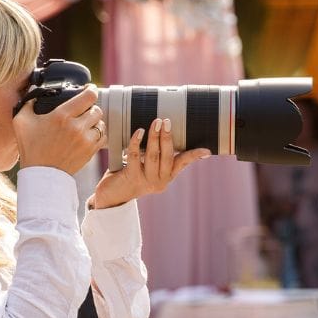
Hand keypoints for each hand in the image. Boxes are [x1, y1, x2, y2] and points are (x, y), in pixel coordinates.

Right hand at [13, 85, 104, 174]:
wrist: (41, 175)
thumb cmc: (30, 149)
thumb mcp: (21, 122)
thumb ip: (28, 104)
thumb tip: (34, 95)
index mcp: (62, 116)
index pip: (88, 96)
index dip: (90, 90)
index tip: (88, 90)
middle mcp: (77, 127)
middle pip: (97, 109)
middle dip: (90, 107)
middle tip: (83, 110)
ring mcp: (86, 140)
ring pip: (101, 123)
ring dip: (94, 121)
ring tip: (85, 124)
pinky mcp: (90, 152)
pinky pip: (102, 137)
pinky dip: (97, 134)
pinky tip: (88, 135)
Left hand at [89, 118, 208, 209]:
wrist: (110, 196)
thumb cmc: (128, 175)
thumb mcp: (146, 167)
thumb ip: (155, 155)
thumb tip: (161, 133)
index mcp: (166, 177)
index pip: (183, 163)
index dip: (194, 156)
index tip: (207, 150)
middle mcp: (160, 181)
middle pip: (167, 156)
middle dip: (167, 137)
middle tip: (166, 121)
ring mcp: (146, 181)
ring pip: (152, 156)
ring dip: (154, 137)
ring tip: (156, 122)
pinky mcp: (132, 178)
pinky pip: (135, 156)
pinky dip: (137, 142)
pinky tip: (139, 132)